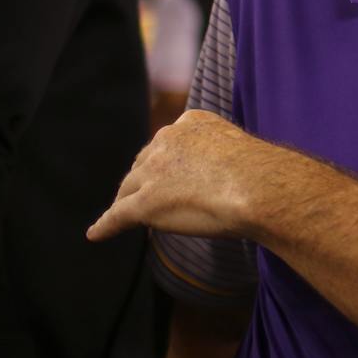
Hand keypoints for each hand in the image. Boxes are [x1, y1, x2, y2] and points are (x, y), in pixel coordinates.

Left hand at [88, 110, 283, 241]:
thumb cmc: (260, 173)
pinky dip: (106, 225)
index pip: (165, 146)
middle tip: (148, 197)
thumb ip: (218, 156)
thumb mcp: (236, 150)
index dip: (163, 164)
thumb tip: (221, 175)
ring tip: (122, 215)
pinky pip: (118, 215)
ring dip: (126, 202)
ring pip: (129, 189)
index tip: (166, 176)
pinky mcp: (145, 203)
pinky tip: (96, 233)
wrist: (258, 186)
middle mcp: (165, 141)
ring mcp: (153, 173)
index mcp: (188, 123)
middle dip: (143, 181)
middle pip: (143, 165)